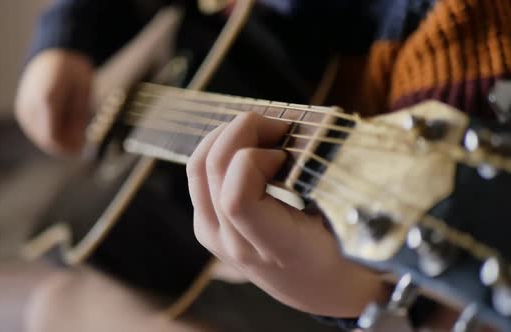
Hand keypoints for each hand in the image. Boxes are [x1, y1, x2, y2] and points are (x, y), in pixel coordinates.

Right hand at [15, 49, 92, 154]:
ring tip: (74, 127)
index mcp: (47, 100)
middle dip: (64, 145)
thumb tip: (78, 143)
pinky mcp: (23, 110)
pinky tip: (63, 123)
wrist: (53, 51)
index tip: (81, 148)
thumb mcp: (84, 93)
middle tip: (80, 141)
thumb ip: (79, 119)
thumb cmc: (72, 69)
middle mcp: (31, 106)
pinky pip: (36, 130)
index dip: (67, 147)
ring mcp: (24, 108)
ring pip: (40, 137)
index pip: (53, 137)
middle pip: (46, 139)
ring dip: (57, 139)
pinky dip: (50, 132)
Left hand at [187, 112, 389, 316]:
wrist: (320, 289)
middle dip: (241, 131)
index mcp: (273, 248)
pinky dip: (218, 149)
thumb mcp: (345, 222)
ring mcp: (214, 236)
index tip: (285, 151)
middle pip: (211, 169)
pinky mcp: (206, 225)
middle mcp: (233, 243)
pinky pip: (198, 176)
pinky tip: (248, 145)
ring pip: (197, 167)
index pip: (236, 199)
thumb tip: (300, 131)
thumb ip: (320, 181)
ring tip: (263, 132)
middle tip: (277, 126)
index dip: (253, 159)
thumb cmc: (341, 253)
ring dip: (227, 136)